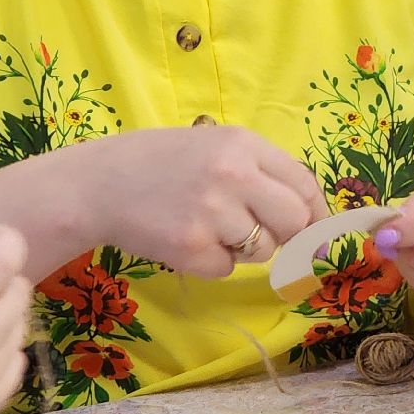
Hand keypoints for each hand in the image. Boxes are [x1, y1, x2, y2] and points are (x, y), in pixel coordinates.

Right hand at [74, 126, 329, 277]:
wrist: (97, 184)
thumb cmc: (159, 162)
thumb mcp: (214, 146)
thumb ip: (259, 171)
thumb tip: (308, 213)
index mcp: (243, 144)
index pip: (303, 184)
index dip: (315, 212)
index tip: (315, 228)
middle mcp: (235, 175)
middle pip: (294, 221)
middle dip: (285, 233)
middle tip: (257, 230)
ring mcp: (213, 213)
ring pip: (263, 250)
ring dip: (243, 248)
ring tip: (207, 225)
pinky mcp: (192, 248)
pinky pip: (227, 268)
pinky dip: (212, 262)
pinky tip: (186, 239)